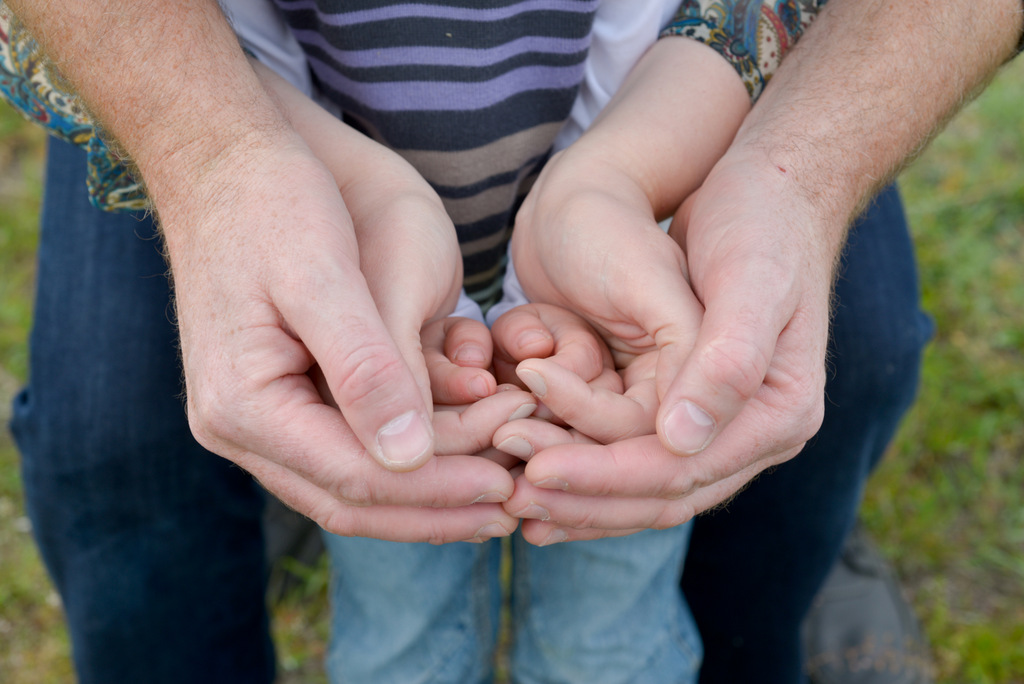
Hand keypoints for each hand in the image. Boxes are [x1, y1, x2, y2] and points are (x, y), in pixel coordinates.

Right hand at [159, 67, 519, 543]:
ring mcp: (259, 417)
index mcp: (244, 405)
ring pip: (352, 483)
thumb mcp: (321, 275)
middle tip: (516, 505)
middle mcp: (242, 427)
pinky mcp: (283, 397)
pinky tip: (462, 451)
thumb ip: (364, 368)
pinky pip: (350, 449)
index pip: (353, 477)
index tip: (509, 486)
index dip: (437, 489)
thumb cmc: (271, 199)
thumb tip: (409, 456)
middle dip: (438, 508)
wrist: (225, 159)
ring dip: (429, 491)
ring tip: (500, 488)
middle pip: (352, 499)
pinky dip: (409, 456)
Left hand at [500, 153, 835, 543]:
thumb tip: (681, 441)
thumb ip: (728, 362)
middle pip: (658, 493)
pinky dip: (587, 464)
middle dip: (583, 498)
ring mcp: (724, 424)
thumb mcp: (751, 280)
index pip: (680, 471)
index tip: (536, 472)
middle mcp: (753, 433)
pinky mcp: (691, 407)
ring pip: (642, 485)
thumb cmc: (761, 221)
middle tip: (511, 496)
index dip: (605, 477)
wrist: (767, 186)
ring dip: (578, 494)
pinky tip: (538, 467)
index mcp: (778, 414)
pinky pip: (635, 453)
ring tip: (513, 494)